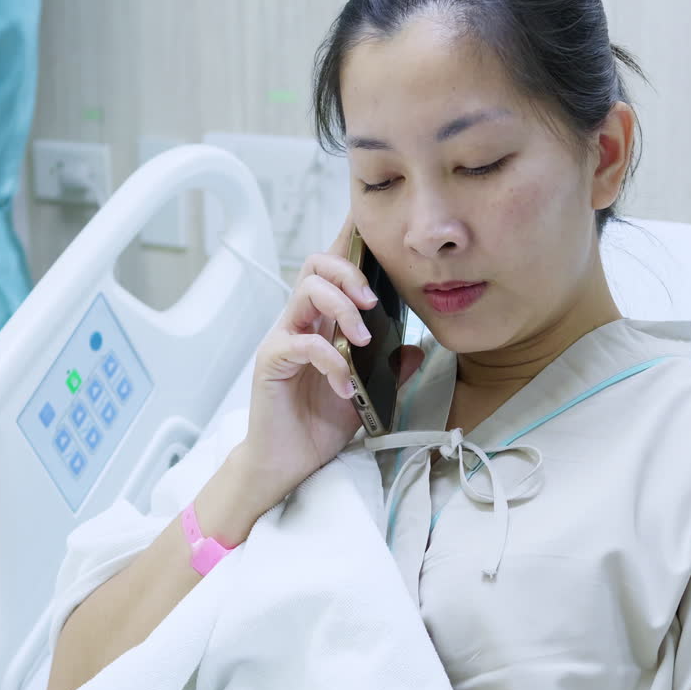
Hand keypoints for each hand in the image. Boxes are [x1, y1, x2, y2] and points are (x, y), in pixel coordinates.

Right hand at [232, 213, 423, 510]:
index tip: (371, 226)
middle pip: (316, 264)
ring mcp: (284, 338)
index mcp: (323, 322)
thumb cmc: (318, 424)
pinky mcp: (272, 361)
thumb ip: (390, 370)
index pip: (334, 270)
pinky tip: (344, 385)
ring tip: (362, 340)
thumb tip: (418, 348)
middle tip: (372, 301)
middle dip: (349, 272)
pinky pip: (301, 343)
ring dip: (341, 308)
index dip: (350, 243)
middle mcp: (301, 322)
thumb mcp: (367, 394)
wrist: (286, 463)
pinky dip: (329, 360)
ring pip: (306, 292)